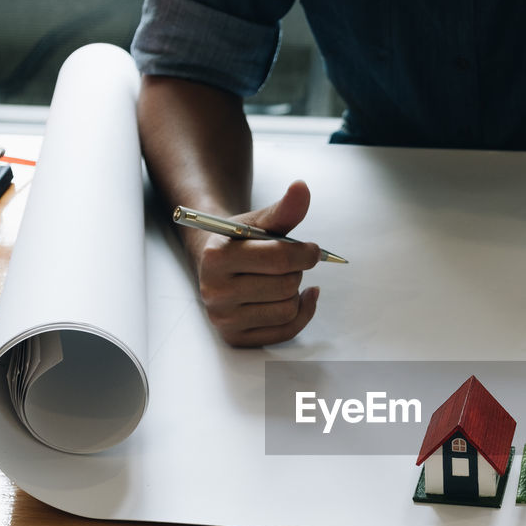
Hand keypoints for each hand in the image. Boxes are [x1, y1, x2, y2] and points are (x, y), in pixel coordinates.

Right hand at [189, 181, 321, 346]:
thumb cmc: (241, 242)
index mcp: (217, 256)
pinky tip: (298, 298)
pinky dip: (300, 313)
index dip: (307, 253)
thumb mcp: (259, 222)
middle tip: (287, 265)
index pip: (281, 258)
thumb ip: (284, 209)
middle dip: (296, 271)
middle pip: (286, 285)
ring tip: (281, 280)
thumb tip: (302, 187)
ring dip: (295, 292)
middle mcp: (214, 291)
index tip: (311, 249)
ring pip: (288, 309)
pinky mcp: (236, 338)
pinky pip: (286, 331)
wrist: (216, 266)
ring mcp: (223, 318)